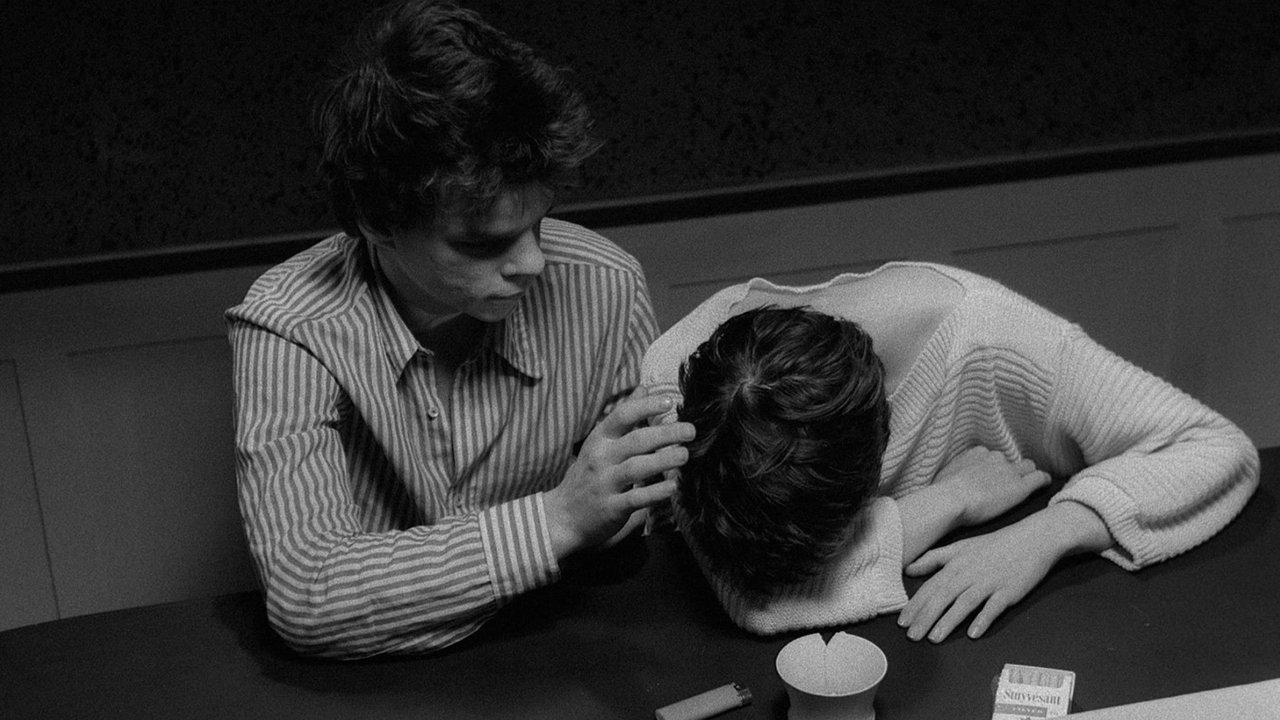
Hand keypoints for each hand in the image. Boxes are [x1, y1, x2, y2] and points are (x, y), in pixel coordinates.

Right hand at [544, 391, 693, 557]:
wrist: (563, 516)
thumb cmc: (588, 475)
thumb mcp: (600, 442)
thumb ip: (624, 417)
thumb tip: (644, 388)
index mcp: (599, 439)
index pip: (622, 416)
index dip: (646, 406)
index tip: (669, 402)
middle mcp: (601, 458)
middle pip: (636, 441)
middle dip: (665, 434)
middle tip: (690, 430)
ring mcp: (605, 483)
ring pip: (637, 468)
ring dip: (663, 460)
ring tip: (685, 455)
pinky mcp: (611, 508)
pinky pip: (636, 498)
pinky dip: (655, 492)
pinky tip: (673, 487)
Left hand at [897, 502, 1110, 642]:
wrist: (1032, 539)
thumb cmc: (995, 545)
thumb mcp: (961, 547)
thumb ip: (934, 558)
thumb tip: (909, 569)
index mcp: (956, 564)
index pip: (930, 587)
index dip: (915, 605)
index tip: (902, 621)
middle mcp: (969, 574)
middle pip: (942, 597)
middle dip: (925, 617)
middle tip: (911, 636)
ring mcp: (989, 582)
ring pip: (964, 603)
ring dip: (948, 622)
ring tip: (934, 638)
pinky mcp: (1009, 591)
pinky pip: (993, 607)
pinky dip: (983, 619)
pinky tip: (973, 634)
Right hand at [934, 446, 1050, 526]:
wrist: (950, 499)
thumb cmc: (941, 492)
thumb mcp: (944, 476)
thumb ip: (954, 474)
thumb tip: (948, 482)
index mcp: (976, 453)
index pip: (992, 457)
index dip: (994, 468)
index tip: (991, 478)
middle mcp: (994, 458)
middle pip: (1011, 460)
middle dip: (1011, 470)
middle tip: (1007, 485)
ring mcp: (1008, 471)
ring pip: (1027, 466)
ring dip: (1027, 474)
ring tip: (1028, 484)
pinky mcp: (1020, 486)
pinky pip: (1039, 477)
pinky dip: (1043, 480)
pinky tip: (1045, 484)